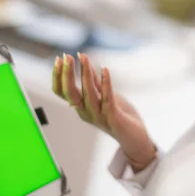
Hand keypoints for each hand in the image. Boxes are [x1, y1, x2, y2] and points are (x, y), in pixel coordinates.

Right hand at [52, 53, 156, 171]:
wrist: (136, 139)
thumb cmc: (120, 115)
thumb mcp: (104, 94)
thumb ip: (94, 81)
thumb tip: (84, 61)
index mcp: (81, 107)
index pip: (61, 92)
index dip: (58, 75)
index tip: (59, 58)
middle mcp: (86, 112)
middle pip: (70, 93)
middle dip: (66, 74)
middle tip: (66, 56)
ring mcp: (99, 116)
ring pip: (88, 94)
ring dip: (85, 74)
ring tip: (83, 57)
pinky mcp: (114, 118)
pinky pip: (108, 99)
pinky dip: (106, 83)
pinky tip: (105, 69)